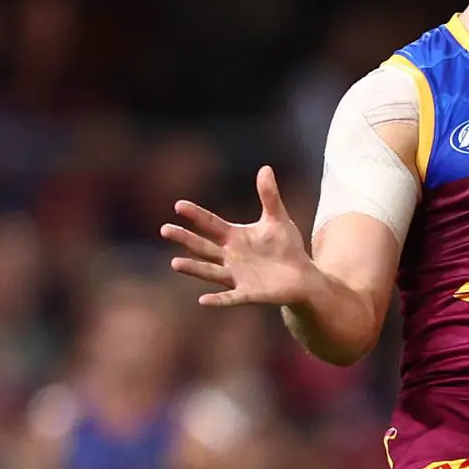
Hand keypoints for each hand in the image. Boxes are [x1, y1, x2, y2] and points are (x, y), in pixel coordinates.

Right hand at [162, 167, 320, 308]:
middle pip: (203, 247)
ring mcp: (237, 276)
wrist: (303, 275)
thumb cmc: (287, 247)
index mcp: (234, 237)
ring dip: (194, 268)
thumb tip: (265, 168)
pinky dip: (219, 299)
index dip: (196, 215)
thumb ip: (269, 196)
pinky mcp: (249, 293)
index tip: (179, 205)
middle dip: (185, 239)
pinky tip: (203, 301)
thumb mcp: (278, 219)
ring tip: (174, 263)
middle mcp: (230, 256)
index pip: (211, 223)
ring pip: (210, 272)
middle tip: (165, 229)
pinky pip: (230, 297)